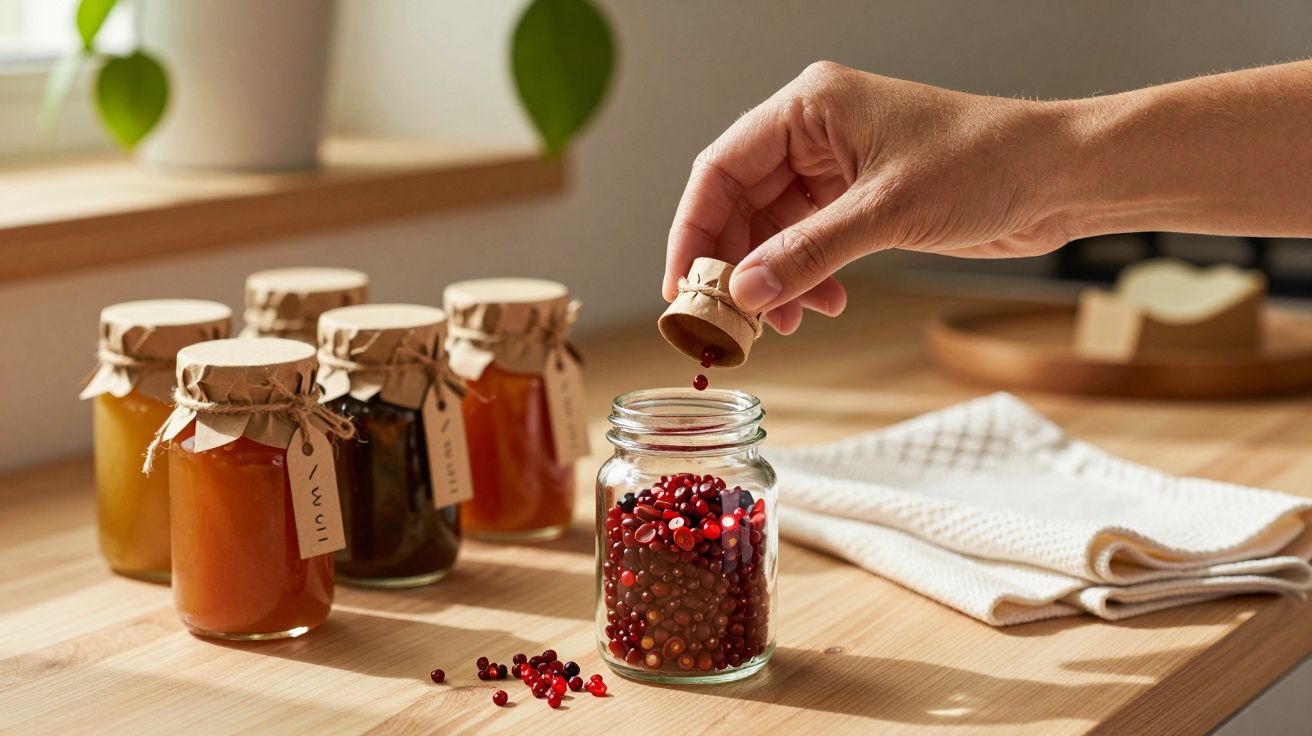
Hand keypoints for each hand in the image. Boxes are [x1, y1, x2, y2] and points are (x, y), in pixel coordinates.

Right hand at [663, 61, 1076, 333]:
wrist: (1058, 177)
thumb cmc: (984, 164)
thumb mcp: (886, 212)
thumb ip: (809, 253)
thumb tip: (744, 293)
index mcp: (810, 107)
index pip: (721, 168)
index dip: (694, 230)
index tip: (682, 287)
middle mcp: (814, 132)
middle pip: (741, 202)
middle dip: (736, 264)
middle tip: (732, 320)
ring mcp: (836, 165)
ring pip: (773, 229)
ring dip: (774, 279)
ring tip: (787, 322)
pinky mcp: (858, 197)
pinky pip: (808, 241)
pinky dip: (807, 277)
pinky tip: (824, 304)